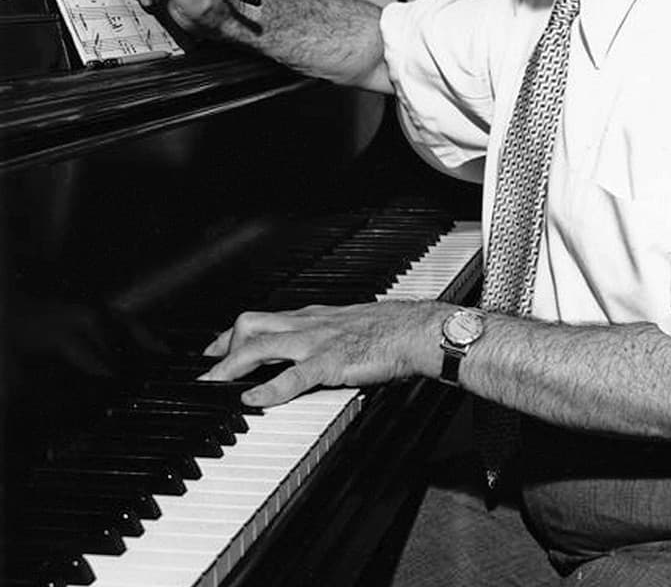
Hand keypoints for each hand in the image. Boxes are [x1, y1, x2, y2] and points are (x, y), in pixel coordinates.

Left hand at [199, 300, 446, 406]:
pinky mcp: (330, 362)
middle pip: (251, 325)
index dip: (234, 334)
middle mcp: (308, 324)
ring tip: (212, 384)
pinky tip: (251, 400)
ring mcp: (316, 342)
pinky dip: (267, 389)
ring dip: (230, 365)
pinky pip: (291, 376)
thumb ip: (326, 336)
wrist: (416, 330)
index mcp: (313, 316)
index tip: (217, 348)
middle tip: (207, 369)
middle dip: (222, 347)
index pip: (263, 319)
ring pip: (260, 346)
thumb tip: (310, 352)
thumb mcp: (349, 327)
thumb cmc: (390, 330)